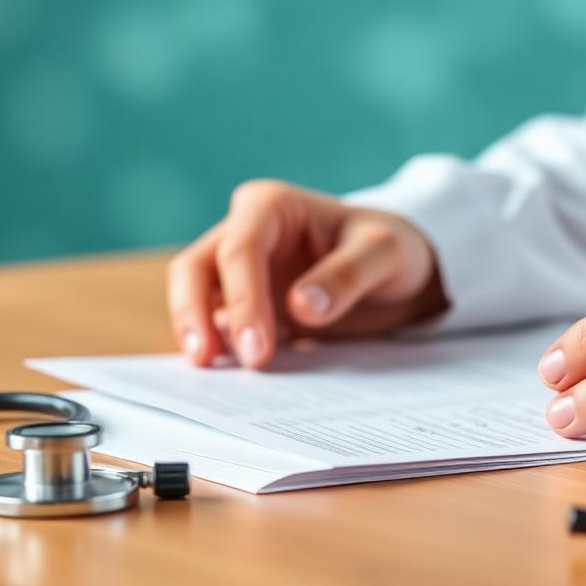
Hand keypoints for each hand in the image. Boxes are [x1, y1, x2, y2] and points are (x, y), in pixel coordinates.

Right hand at [167, 180, 447, 367]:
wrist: (392, 268)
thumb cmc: (385, 248)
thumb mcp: (384, 253)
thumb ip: (347, 275)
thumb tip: (302, 307)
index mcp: (270, 206)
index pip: (240, 250)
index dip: (244, 300)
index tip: (257, 350)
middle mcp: (244, 231)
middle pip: (195, 268)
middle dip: (195, 314)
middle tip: (210, 361)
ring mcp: (238, 270)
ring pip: (194, 296)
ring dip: (195, 332)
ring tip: (208, 371)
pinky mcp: (241, 303)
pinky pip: (215, 324)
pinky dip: (216, 348)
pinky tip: (227, 379)